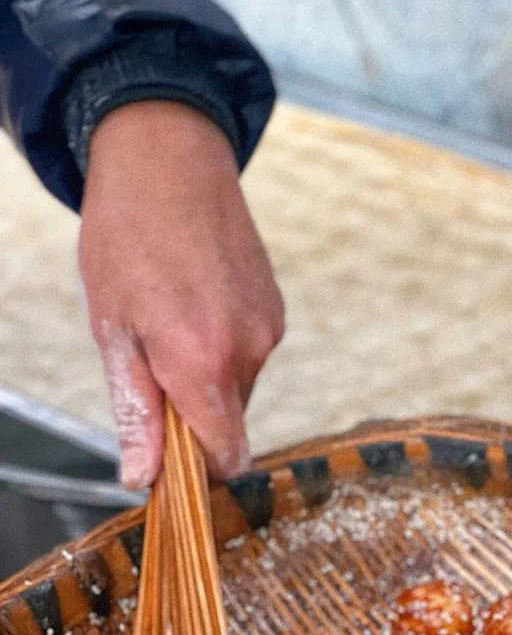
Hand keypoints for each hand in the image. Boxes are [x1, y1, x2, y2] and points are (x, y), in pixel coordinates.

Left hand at [78, 101, 284, 486]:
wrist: (168, 158)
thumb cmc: (127, 237)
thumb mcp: (112, 331)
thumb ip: (135, 411)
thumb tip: (143, 476)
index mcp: (203, 363)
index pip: (224, 457)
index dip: (195, 470)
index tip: (167, 458)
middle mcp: (249, 352)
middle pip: (227, 424)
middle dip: (192, 413)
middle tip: (149, 360)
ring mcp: (269, 329)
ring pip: (238, 389)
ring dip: (206, 377)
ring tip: (169, 320)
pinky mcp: (277, 310)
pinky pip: (250, 354)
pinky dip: (223, 347)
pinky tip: (194, 302)